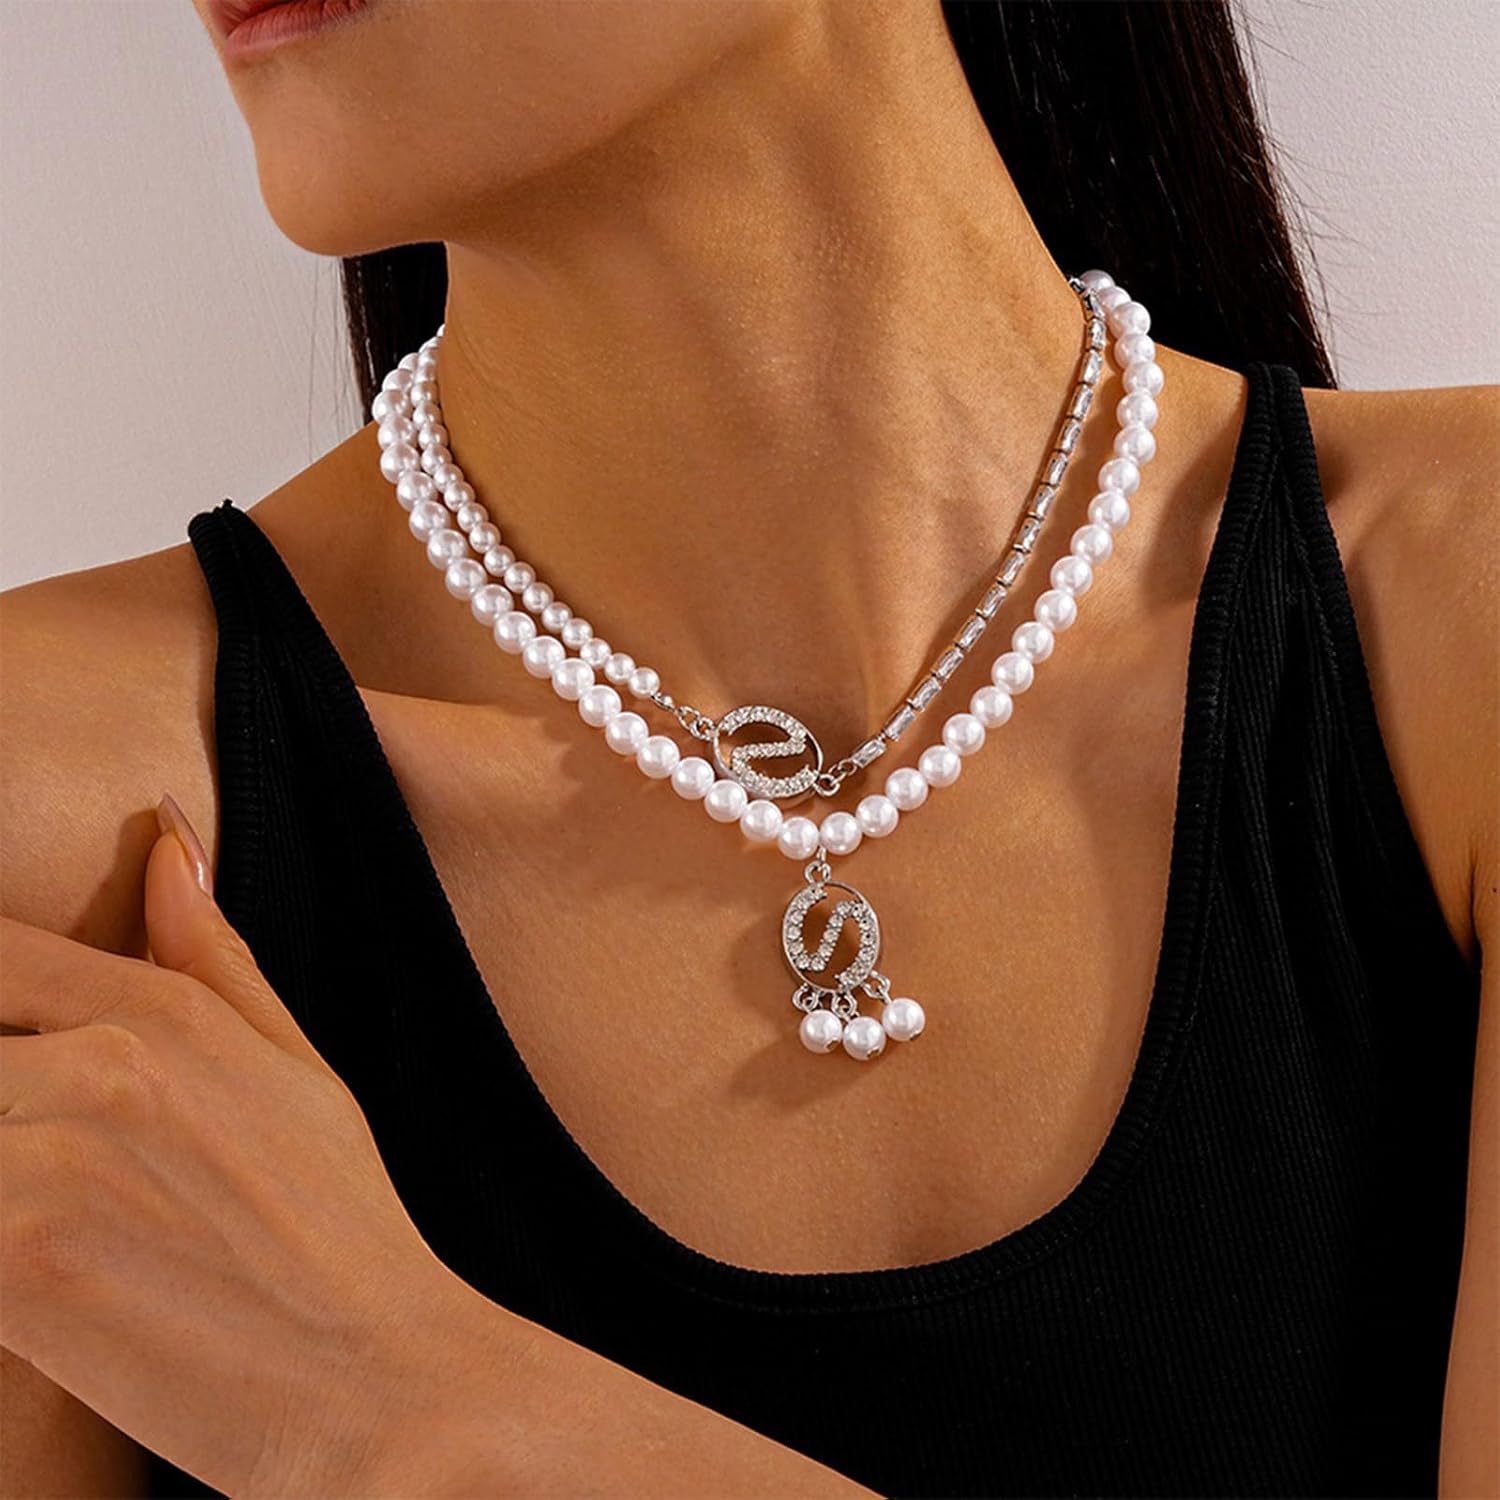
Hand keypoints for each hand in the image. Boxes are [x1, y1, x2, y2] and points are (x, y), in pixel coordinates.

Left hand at [0, 795, 471, 1495]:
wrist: (373, 1377)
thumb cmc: (343, 1224)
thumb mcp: (298, 1067)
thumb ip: (215, 955)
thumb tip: (170, 845)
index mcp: (162, 1013)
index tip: (13, 1053)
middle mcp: (98, 1068)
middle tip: (29, 1139)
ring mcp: (46, 1166)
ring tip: (28, 1195)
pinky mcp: (13, 1268)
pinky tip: (27, 1261)